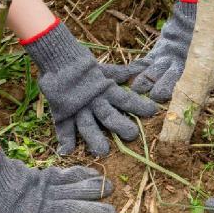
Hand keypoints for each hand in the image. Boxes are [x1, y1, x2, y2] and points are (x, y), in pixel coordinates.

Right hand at [24, 22, 156, 155]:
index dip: (139, 105)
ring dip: (94, 138)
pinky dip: (64, 139)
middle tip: (132, 134)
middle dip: (120, 125)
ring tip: (102, 152)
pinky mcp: (63, 113)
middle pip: (108, 115)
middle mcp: (94, 102)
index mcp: (107, 91)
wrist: (60, 60)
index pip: (126, 99)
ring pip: (87, 125)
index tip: (153, 111)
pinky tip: (66, 151)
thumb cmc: (87, 69)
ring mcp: (78, 109)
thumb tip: (147, 64)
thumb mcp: (108, 71)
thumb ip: (127, 72)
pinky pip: (63, 127)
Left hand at [101, 0, 213, 102]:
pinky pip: (138, 67)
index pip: (182, 93)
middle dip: (155, 94)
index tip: (169, 105)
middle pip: (163, 87)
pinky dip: (127, 73)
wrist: (201, 14)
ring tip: (133, 88)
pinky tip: (115, 77)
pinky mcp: (153, 56)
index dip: (175, 100)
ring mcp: (163, 67)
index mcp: (192, 79)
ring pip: (149, 79)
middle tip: (148, 99)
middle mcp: (176, 78)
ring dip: (141, 84)